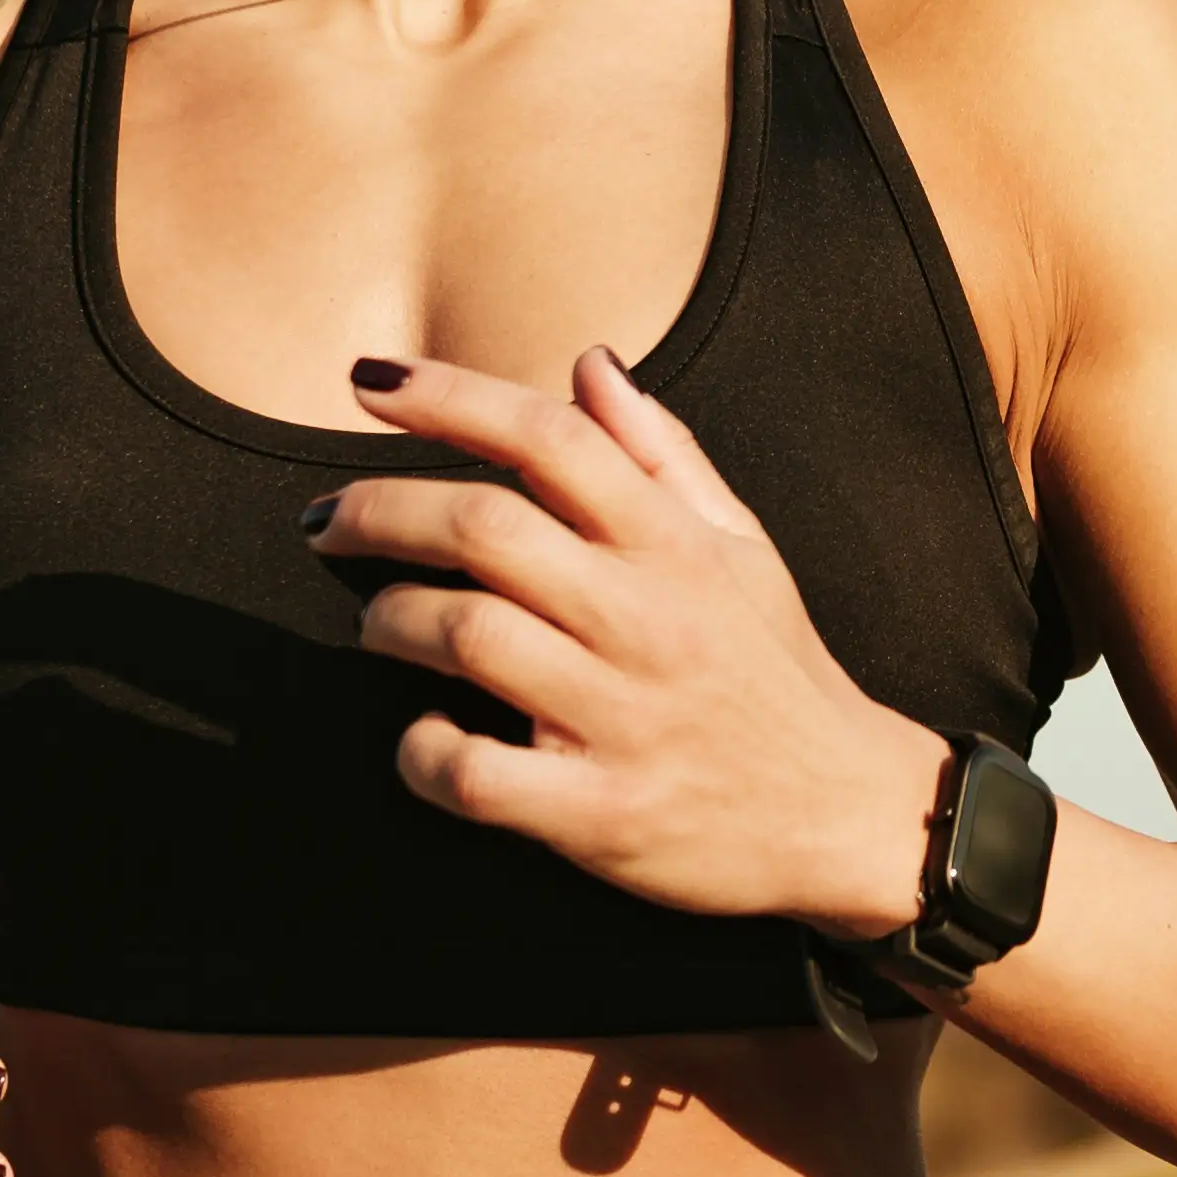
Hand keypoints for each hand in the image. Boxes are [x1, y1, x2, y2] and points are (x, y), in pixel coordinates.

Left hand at [308, 350, 944, 940]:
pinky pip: (476, 774)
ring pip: (466, 636)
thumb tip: (589, 362)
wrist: (848, 814)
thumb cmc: (777, 670)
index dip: (451, 397)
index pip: (552, 439)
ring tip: (377, 623)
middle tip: (329, 521)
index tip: (371, 384)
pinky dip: (422, 751)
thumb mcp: (742, 548)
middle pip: (486, 528)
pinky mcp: (603, 814)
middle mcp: (650, 618)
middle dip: (380, 509)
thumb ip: (662, 454)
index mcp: (677, 545)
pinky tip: (424, 736)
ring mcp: (625, 717)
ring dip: (390, 622)